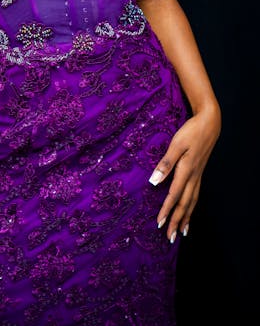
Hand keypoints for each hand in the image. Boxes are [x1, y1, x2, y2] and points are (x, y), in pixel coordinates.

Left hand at [148, 105, 220, 241]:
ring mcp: (198, 176)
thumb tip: (154, 181)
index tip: (159, 224)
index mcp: (186, 171)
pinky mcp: (199, 173)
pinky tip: (189, 211)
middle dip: (177, 221)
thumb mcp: (176, 144)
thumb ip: (166, 163)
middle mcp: (193, 177)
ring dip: (186, 218)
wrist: (209, 124)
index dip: (166, 211)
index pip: (174, 196)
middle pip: (184, 204)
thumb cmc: (190, 132)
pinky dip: (192, 207)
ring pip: (192, 202)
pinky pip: (195, 195)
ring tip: (182, 232)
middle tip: (170, 238)